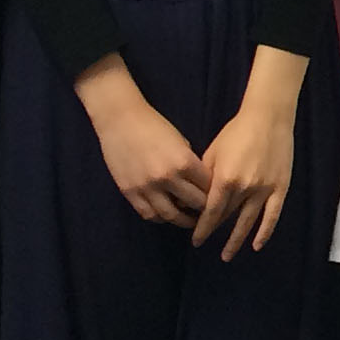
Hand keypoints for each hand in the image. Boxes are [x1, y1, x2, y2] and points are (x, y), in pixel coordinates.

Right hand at [74, 57, 207, 225]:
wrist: (120, 119)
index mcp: (184, 162)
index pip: (209, 188)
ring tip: (189, 219)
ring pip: (171, 215)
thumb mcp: (181, 143)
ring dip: (183, 220)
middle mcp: (167, 177)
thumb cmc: (154, 126)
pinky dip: (160, 217)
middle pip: (195, 205)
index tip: (219, 198)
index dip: (216, 194)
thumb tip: (199, 185)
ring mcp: (147, 187)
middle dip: (205, 209)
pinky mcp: (129, 192)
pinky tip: (166, 214)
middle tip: (209, 212)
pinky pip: (148, 214)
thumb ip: (191, 166)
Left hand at [192, 49, 306, 257]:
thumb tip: (197, 198)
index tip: (195, 240)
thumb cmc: (236, 131)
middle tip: (206, 246)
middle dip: (215, 231)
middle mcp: (244, 188)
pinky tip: (257, 245)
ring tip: (227, 255)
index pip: (211, 212)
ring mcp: (264, 190)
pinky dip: (265, 232)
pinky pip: (272, 215)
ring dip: (237, 240)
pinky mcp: (280, 188)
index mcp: (225, 179)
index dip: (202, 228)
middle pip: (227, 216)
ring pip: (248, 221)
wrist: (268, 118)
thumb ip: (205, 177)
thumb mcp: (213, 152)